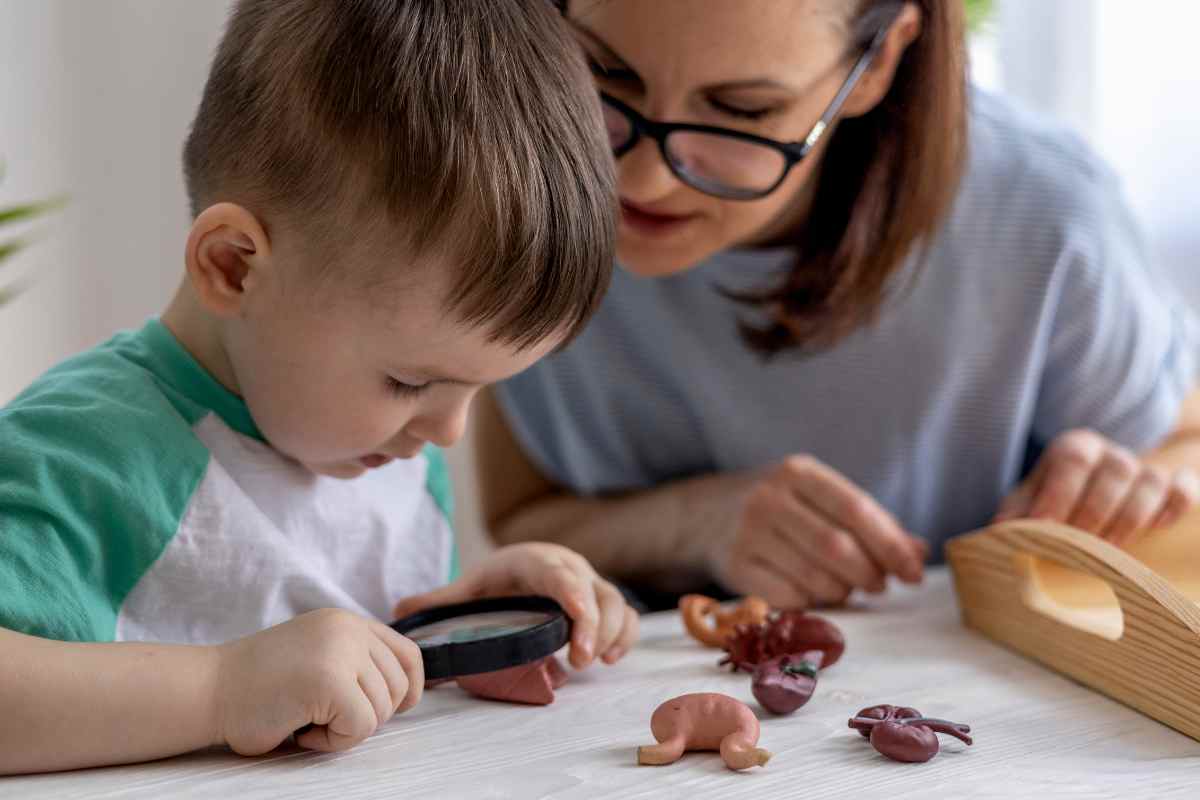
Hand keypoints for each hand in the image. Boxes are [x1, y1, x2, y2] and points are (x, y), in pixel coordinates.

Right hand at [215, 609, 422, 754]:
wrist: (209, 691)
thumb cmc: (259, 687)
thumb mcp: (318, 657)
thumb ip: (355, 662)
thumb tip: (404, 694)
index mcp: (347, 622)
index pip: (408, 654)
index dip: (410, 688)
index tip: (395, 708)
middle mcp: (348, 629)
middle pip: (399, 687)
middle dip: (370, 715)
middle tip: (325, 718)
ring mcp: (340, 651)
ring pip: (381, 711)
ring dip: (346, 730)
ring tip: (306, 720)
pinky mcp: (330, 680)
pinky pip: (360, 726)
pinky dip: (334, 741)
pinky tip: (302, 729)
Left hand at [392, 543, 638, 668]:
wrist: (523, 569)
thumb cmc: (498, 583)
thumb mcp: (469, 590)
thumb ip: (439, 603)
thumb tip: (398, 611)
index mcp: (535, 561)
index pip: (557, 573)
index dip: (569, 591)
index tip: (574, 615)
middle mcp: (570, 569)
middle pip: (594, 591)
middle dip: (592, 624)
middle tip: (578, 659)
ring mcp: (591, 587)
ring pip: (615, 604)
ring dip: (610, 633)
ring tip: (591, 662)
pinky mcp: (604, 605)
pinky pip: (626, 617)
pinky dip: (624, 636)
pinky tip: (608, 659)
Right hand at [704, 456, 925, 608]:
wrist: (702, 515)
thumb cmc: (779, 507)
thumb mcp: (817, 497)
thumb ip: (868, 521)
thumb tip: (918, 551)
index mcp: (798, 472)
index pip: (855, 509)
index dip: (891, 544)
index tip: (913, 572)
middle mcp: (769, 498)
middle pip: (836, 547)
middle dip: (869, 574)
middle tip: (880, 585)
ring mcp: (747, 533)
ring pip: (815, 577)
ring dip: (842, 592)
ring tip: (844, 587)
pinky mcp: (734, 566)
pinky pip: (788, 598)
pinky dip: (811, 603)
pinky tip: (811, 593)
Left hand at [994, 428, 1199, 545]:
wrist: (1098, 495)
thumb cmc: (1057, 503)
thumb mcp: (1031, 503)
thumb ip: (1015, 514)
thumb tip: (996, 533)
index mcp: (1074, 448)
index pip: (1072, 460)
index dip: (1059, 494)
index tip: (1045, 527)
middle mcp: (1112, 453)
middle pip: (1115, 471)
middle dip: (1095, 513)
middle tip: (1078, 547)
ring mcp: (1146, 468)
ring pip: (1151, 480)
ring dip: (1131, 518)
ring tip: (1110, 551)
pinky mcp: (1175, 485)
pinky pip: (1184, 490)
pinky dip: (1175, 507)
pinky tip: (1158, 530)